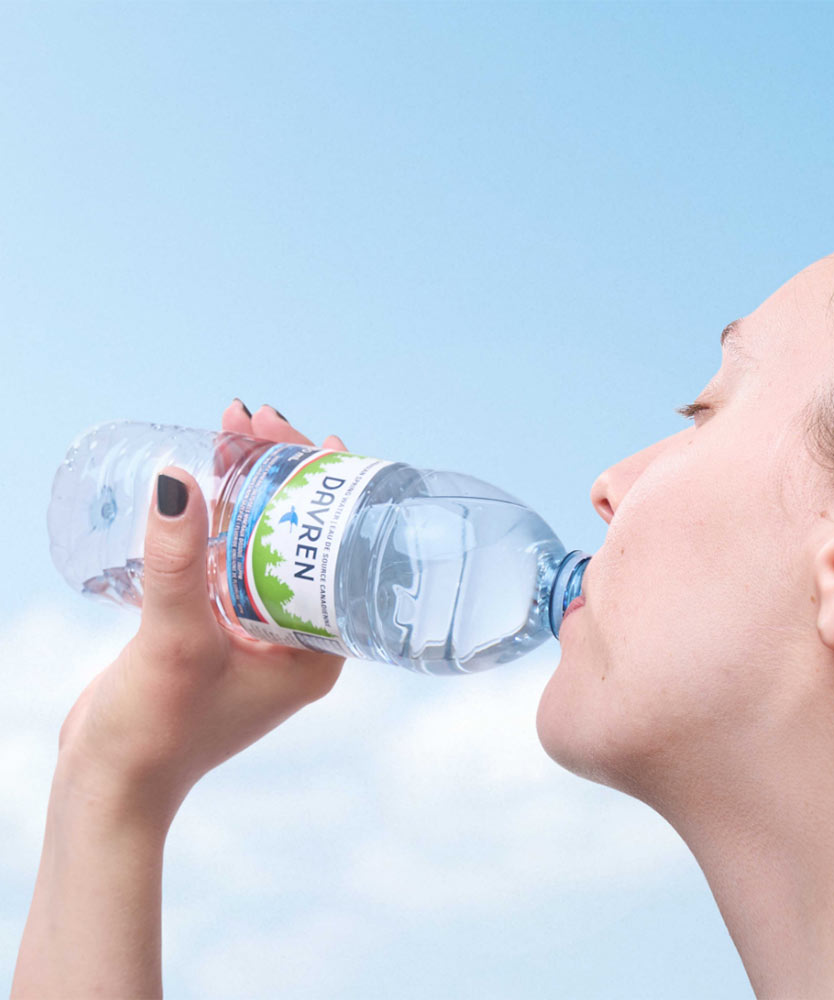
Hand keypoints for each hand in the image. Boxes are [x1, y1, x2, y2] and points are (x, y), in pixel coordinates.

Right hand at [56, 402, 349, 826]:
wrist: (111, 785)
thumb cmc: (157, 732)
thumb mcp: (174, 642)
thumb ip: (175, 564)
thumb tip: (176, 480)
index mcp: (316, 651)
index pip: (339, 551)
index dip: (328, 491)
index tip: (318, 439)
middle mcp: (297, 640)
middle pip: (303, 540)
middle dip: (284, 477)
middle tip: (260, 420)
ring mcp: (257, 635)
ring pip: (263, 545)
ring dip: (250, 490)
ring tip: (234, 432)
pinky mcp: (219, 633)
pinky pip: (230, 563)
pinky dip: (222, 521)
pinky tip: (210, 484)